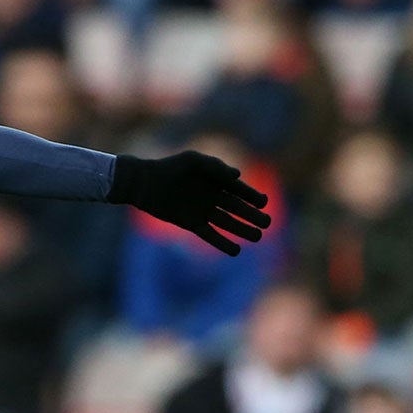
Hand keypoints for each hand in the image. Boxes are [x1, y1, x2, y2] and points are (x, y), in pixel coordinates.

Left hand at [109, 150, 270, 254]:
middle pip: (237, 208)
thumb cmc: (169, 167)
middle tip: (267, 223)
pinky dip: (222, 243)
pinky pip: (210, 235)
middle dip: (252, 216)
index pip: (239, 190)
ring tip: (257, 237)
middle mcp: (212, 196)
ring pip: (227, 223)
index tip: (264, 203)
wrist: (144, 183)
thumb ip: (215, 166)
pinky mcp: (191, 224)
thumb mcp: (193, 161)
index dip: (252, 196)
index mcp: (215, 180)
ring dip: (242, 230)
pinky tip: (236, 251)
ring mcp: (202, 211)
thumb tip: (238, 176)